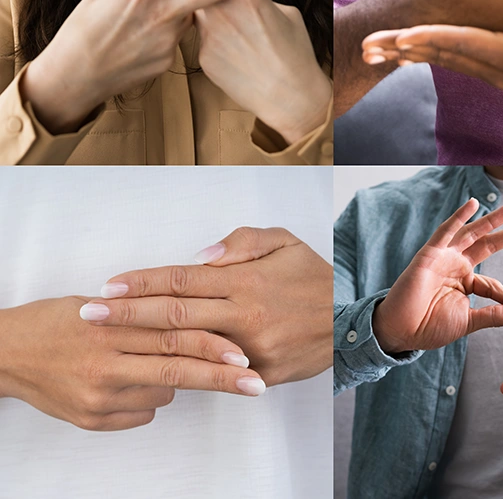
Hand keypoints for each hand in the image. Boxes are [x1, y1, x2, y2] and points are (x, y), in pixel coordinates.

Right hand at [0, 297, 262, 430]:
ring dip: (176, 380)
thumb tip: (195, 324)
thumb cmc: (59, 321)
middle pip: (177, 367)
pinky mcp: (91, 419)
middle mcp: (106, 361)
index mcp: (113, 325)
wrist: (7, 353)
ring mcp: (98, 394)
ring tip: (151, 363)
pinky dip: (150, 397)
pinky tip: (131, 382)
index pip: (175, 334)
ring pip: (164, 391)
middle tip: (255, 383)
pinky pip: (144, 412)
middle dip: (222, 377)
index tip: (245, 355)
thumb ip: (148, 315)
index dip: (214, 343)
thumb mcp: (103, 305)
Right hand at [20, 0, 284, 134]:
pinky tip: (133, 52)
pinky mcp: (168, 60)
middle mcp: (160, 11)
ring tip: (141, 26)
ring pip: (190, 16)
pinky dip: (161, 40)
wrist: (72, 77)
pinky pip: (173, 42)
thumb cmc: (80, 31)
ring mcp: (168, 38)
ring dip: (183, 14)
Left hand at [79, 227, 332, 386]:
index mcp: (247, 280)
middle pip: (173, 314)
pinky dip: (184, 369)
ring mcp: (251, 348)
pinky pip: (216, 372)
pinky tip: (154, 369)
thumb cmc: (314, 280)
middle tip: (89, 315)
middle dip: (126, 314)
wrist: (353, 323)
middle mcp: (245, 314)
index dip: (141, 282)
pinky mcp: (260, 373)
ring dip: (144, 344)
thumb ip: (242, 243)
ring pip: (188, 346)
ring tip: (110, 342)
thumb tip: (200, 257)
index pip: (182, 279)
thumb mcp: (285, 243)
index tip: (109, 286)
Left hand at [127, 0, 332, 144]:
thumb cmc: (296, 54)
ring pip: (192, 10)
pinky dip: (218, 47)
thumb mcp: (285, 17)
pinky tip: (237, 64)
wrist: (289, 96)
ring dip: (177, 3)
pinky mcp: (203, 55)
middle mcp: (223, 9)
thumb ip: (258, 1)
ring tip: (164, 1)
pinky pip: (204, 42)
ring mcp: (209, 33)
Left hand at [362, 6, 502, 119]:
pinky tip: (405, 53)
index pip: (468, 44)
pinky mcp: (491, 73)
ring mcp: (492, 73)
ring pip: (442, 60)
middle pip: (442, 55)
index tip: (404, 35)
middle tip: (366, 47)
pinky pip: (452, 62)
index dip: (434, 37)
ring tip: (373, 50)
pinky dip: (425, 55)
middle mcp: (498, 69)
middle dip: (402, 50)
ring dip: (406, 55)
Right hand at [372, 198, 502, 353]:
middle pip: (487, 246)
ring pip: (471, 234)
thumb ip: (494, 315)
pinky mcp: (430, 254)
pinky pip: (446, 231)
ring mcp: (444, 258)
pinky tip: (473, 204)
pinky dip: (459, 216)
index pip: (493, 284)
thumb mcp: (468, 321)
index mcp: (465, 283)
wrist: (402, 330)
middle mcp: (456, 266)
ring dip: (490, 221)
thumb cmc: (430, 327)